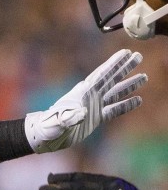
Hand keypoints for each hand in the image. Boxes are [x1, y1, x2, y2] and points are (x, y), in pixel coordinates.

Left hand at [24, 49, 145, 152]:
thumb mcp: (58, 122)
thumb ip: (69, 117)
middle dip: (125, 68)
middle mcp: (90, 97)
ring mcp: (93, 107)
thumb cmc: (48, 127)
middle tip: (139, 56)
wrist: (45, 137)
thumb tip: (83, 113)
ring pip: (115, 93)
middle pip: (111, 79)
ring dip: (129, 85)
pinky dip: (126, 105)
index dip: (114, 63)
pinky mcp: (95, 119)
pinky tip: (138, 100)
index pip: (102, 75)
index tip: (126, 52)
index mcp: (82, 93)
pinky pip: (114, 110)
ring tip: (144, 77)